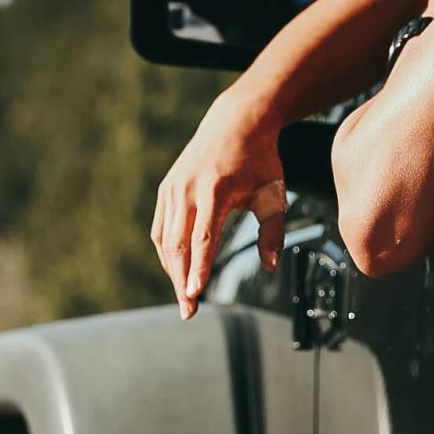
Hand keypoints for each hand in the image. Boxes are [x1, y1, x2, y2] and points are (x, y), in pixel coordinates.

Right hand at [149, 94, 286, 318]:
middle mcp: (189, 189)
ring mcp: (173, 188)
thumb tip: (270, 266)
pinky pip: (160, 229)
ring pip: (165, 240)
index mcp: (216, 190)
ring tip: (184, 296)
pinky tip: (177, 270)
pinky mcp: (166, 189)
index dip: (198, 269)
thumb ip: (273, 232)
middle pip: (179, 244)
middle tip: (188, 310)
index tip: (194, 294)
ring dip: (173, 271)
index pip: (204, 238)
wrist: (235, 122)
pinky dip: (167, 252)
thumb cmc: (259, 160)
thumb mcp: (273, 194)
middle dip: (181, 281)